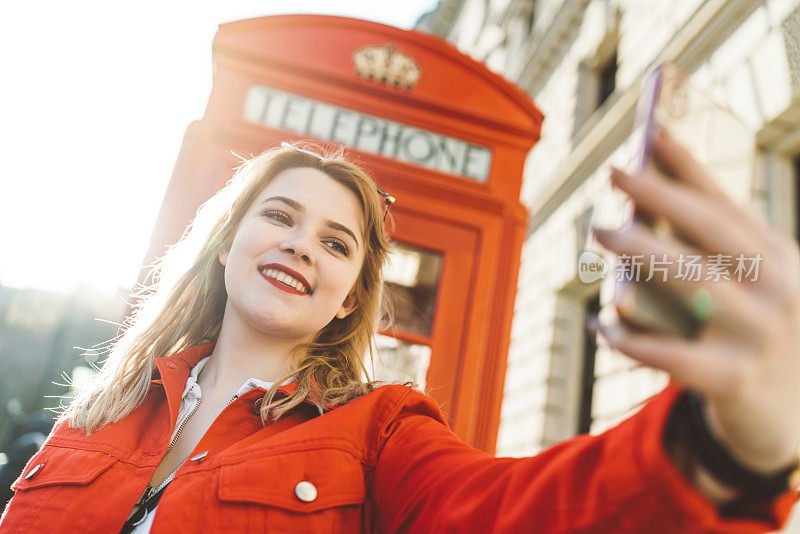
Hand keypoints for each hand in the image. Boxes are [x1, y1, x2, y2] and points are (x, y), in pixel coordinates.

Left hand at [593, 127, 799, 477]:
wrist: (797, 421)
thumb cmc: (761, 340)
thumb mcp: (755, 290)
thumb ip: (712, 255)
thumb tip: (645, 214)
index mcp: (779, 259)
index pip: (727, 204)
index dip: (688, 166)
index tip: (652, 130)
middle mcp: (778, 289)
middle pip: (711, 229)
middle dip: (661, 195)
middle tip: (615, 171)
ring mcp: (762, 334)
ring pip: (693, 281)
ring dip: (642, 251)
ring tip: (600, 230)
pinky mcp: (737, 379)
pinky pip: (673, 355)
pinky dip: (632, 340)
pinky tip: (602, 326)